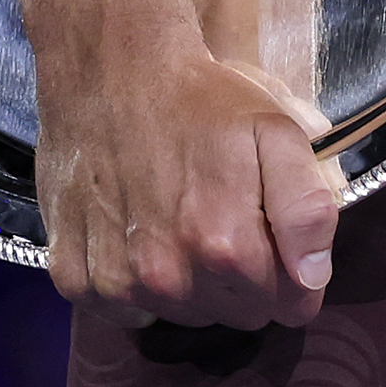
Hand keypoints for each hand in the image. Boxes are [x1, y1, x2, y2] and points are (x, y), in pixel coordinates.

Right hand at [34, 23, 341, 329]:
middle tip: (225, 213)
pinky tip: (135, 232)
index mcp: (225, 245)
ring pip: (182, 317)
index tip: (275, 233)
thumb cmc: (201, 101)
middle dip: (244, 277)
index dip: (294, 273)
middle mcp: (168, 277)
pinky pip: (122, 312)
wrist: (111, 69)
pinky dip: (134, 283)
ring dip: (190, 282)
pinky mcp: (73, 278)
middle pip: (237, 314)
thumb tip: (312, 279)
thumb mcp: (276, 132)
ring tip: (178, 217)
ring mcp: (117, 283)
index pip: (289, 306)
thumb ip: (306, 209)